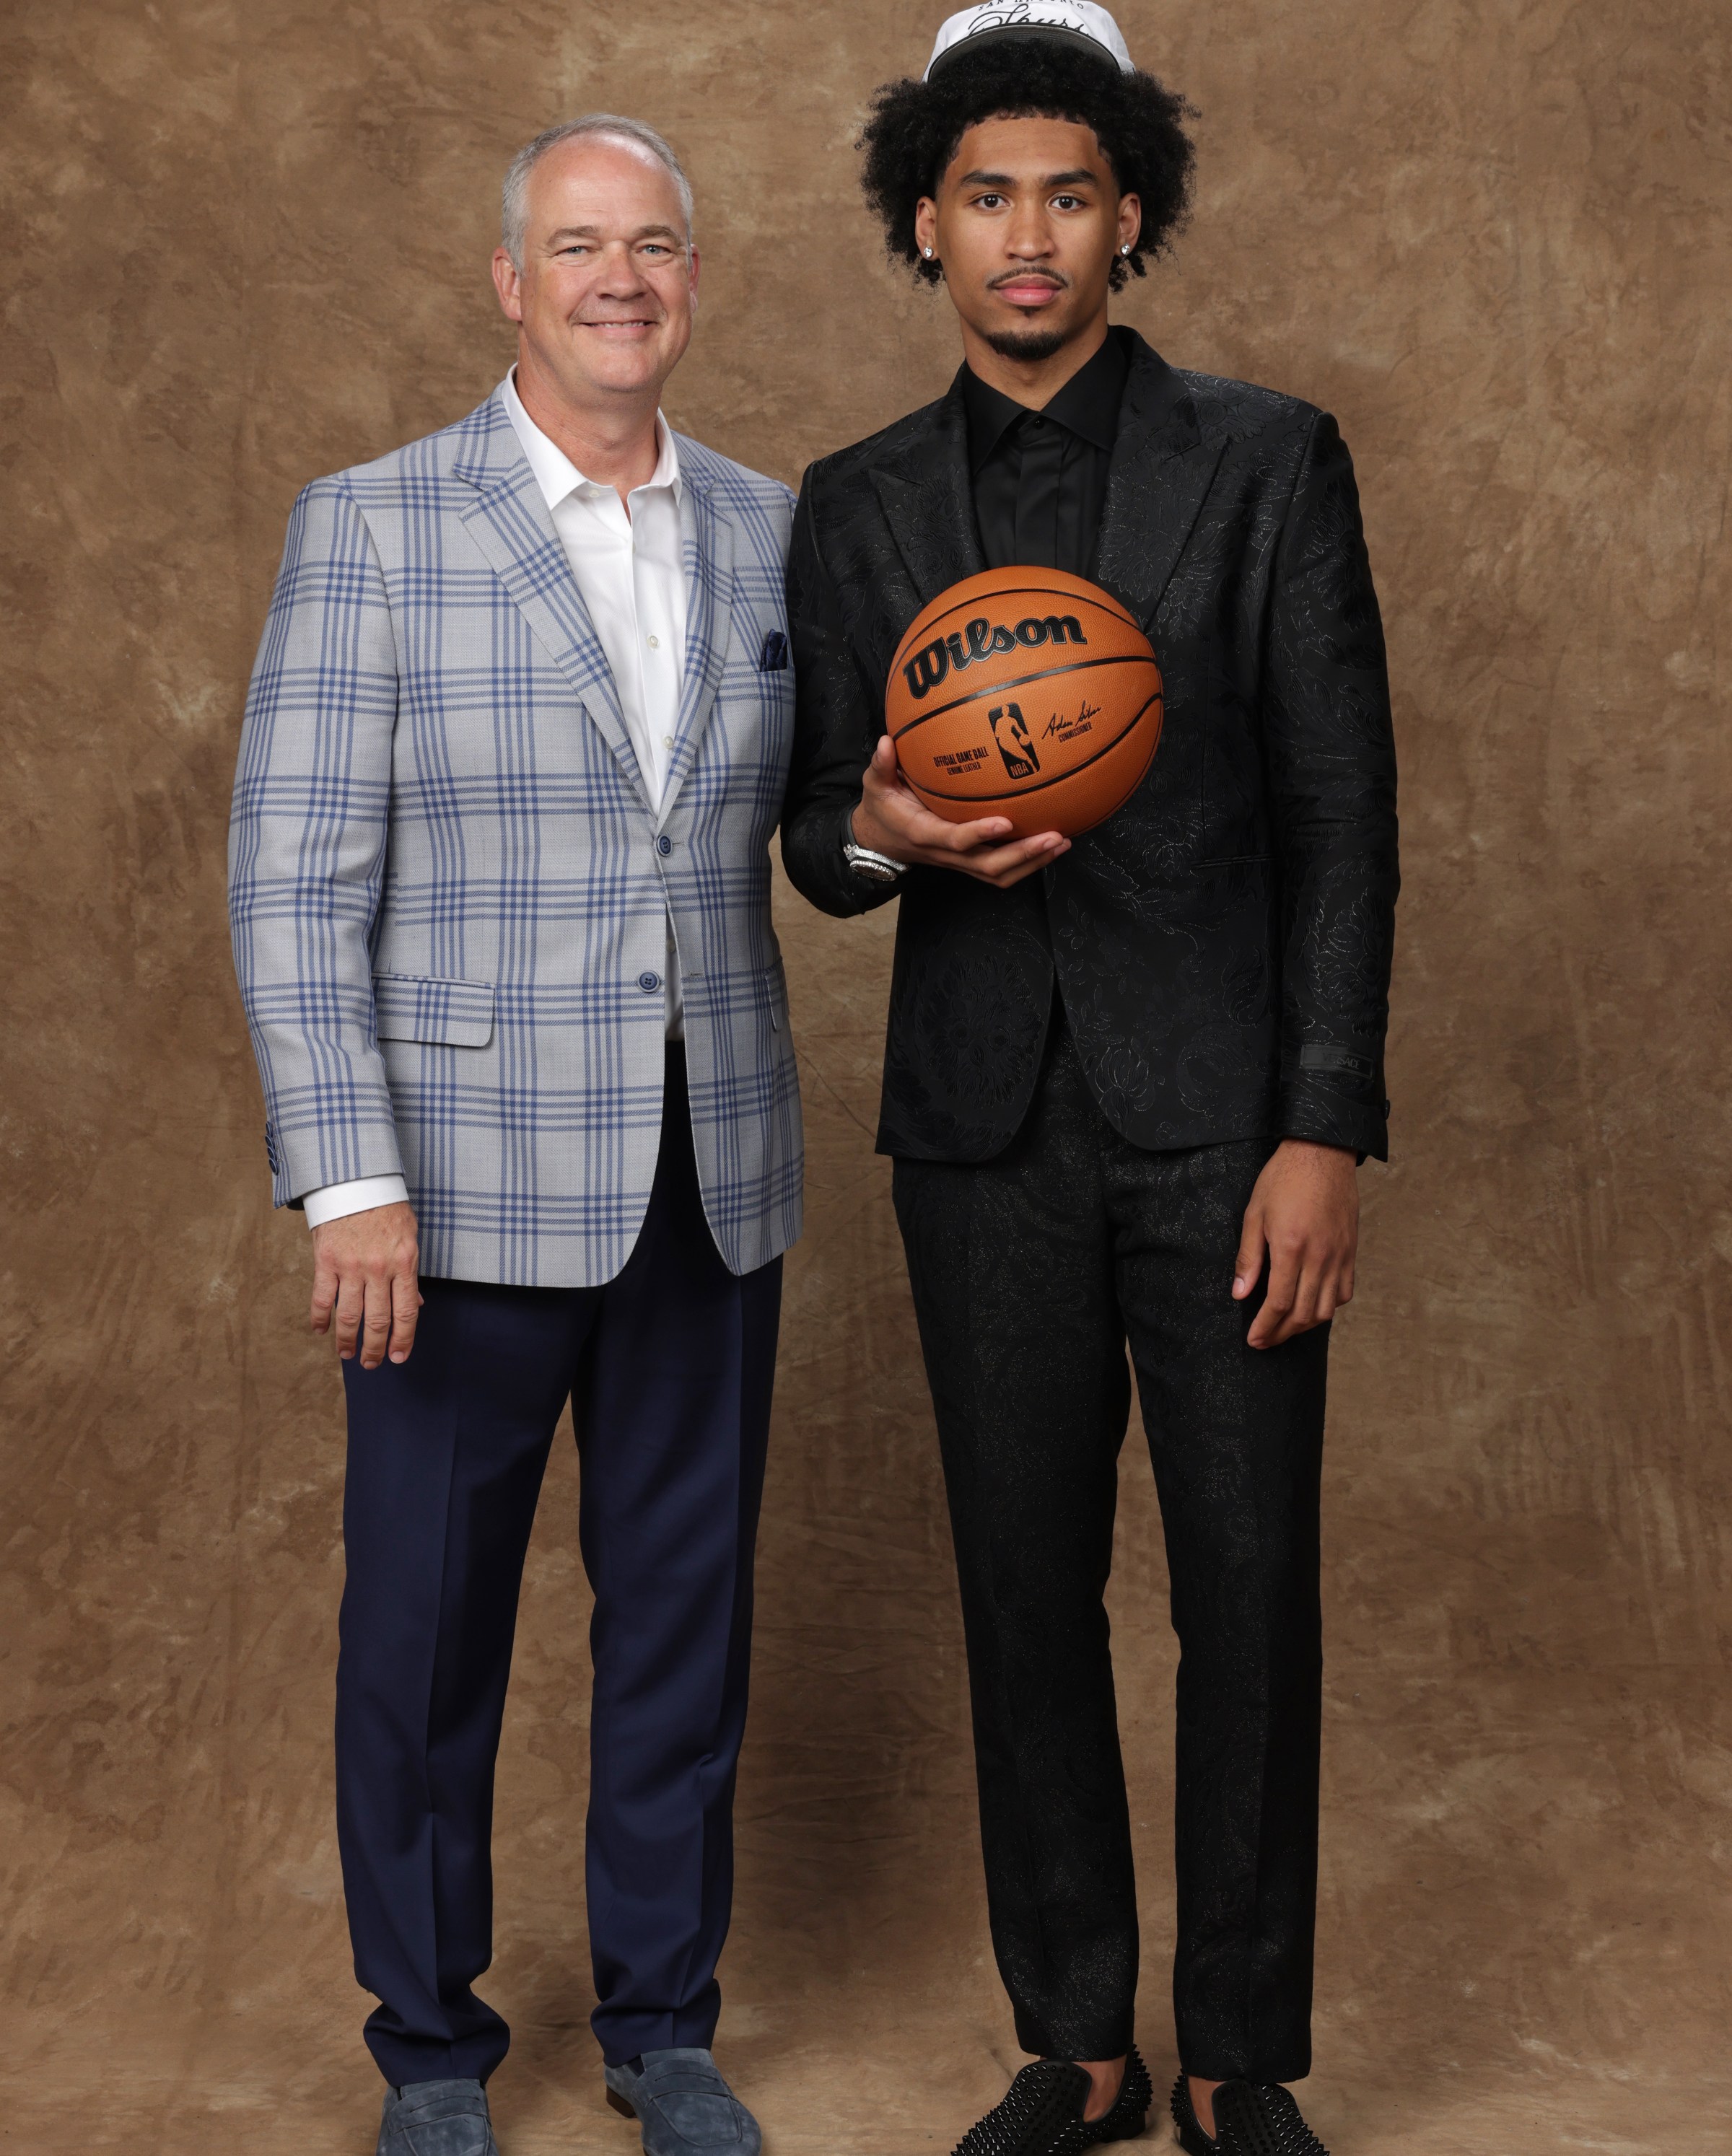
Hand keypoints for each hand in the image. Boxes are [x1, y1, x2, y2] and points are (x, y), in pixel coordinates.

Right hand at [310, 1200, 421, 1368]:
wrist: (356, 1181)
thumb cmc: (386, 1209)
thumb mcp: (409, 1237)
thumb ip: (410, 1273)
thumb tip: (416, 1304)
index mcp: (404, 1263)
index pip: (406, 1312)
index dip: (403, 1339)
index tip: (398, 1357)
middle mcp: (379, 1268)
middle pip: (378, 1320)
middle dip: (375, 1347)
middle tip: (372, 1364)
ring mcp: (351, 1266)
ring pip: (349, 1315)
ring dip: (348, 1340)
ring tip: (348, 1354)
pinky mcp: (326, 1261)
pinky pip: (322, 1298)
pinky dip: (320, 1318)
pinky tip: (321, 1331)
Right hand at [851, 734, 1068, 888]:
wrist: (880, 842)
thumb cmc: (882, 809)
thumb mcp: (874, 786)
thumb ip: (882, 765)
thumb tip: (886, 741)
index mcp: (924, 834)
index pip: (955, 839)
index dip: (980, 834)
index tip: (1006, 822)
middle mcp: (946, 853)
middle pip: (989, 866)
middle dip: (1023, 855)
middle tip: (1055, 836)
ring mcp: (960, 861)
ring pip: (1000, 874)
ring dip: (1033, 862)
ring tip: (1062, 843)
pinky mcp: (969, 861)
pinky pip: (1001, 870)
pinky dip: (1029, 862)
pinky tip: (1052, 843)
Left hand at [1233, 1140, 1358, 1349]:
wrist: (1321, 1153)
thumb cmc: (1283, 1179)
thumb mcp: (1254, 1214)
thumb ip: (1249, 1258)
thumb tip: (1240, 1294)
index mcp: (1292, 1247)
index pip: (1279, 1303)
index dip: (1266, 1327)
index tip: (1254, 1340)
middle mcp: (1320, 1256)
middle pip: (1304, 1314)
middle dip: (1282, 1333)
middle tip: (1264, 1340)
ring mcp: (1339, 1255)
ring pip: (1326, 1309)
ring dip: (1305, 1325)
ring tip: (1285, 1327)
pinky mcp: (1351, 1251)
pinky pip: (1344, 1292)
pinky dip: (1327, 1307)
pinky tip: (1311, 1306)